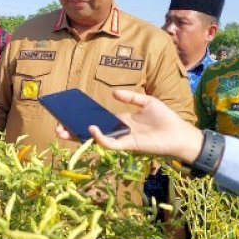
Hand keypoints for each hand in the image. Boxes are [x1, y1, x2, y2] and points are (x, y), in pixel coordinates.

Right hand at [56, 90, 202, 163]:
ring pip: (96, 139)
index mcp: (121, 121)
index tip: (68, 113)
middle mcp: (118, 131)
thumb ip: (130, 97)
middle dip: (73, 130)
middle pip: (91, 132)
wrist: (181, 133)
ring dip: (79, 136)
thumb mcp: (146, 102)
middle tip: (57, 127)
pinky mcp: (128, 145)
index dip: (83, 118)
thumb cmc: (166, 118)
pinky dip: (99, 138)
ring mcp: (122, 139)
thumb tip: (112, 92)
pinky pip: (110, 144)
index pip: (97, 120)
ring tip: (64, 130)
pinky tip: (91, 129)